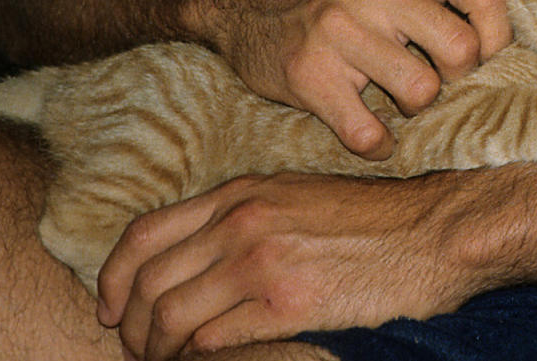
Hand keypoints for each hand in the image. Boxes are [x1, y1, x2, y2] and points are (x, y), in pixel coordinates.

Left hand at [97, 169, 490, 360]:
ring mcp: (262, 261)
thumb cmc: (365, 219)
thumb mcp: (291, 198)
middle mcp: (241, 221)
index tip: (108, 309)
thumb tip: (188, 263)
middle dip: (128, 327)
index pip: (144, 233)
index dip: (112, 278)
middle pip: (148, 280)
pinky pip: (212, 341)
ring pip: (170, 315)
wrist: (427, 231)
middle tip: (134, 350)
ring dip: (156, 351)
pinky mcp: (288, 303)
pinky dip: (195, 360)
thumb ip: (239, 219)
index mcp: (239, 192)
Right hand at [203, 0, 510, 157]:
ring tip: (396, 102)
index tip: (486, 60)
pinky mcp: (308, 74)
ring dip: (414, 111)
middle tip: (436, 85)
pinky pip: (368, 132)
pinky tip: (370, 133)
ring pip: (420, 93)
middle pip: (460, 51)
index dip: (497, 37)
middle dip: (457, 81)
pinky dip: (377, 144)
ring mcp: (338, 28)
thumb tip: (497, 35)